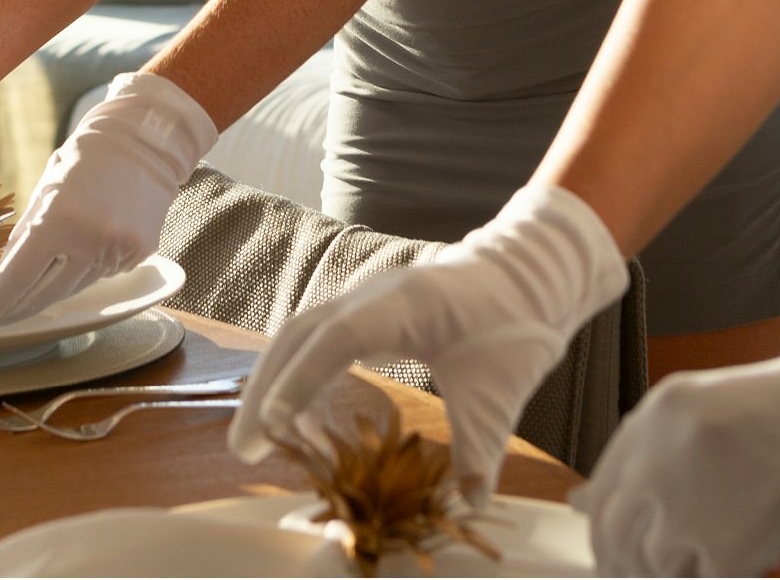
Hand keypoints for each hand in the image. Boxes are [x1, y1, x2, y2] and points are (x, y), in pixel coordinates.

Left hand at [0, 70, 214, 323]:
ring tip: (39, 282)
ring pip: (75, 287)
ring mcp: (119, 250)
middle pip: (45, 295)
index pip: (17, 279)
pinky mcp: (140, 252)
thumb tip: (4, 274)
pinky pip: (103, 273)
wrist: (144, 142)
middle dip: (18, 308)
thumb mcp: (45, 192)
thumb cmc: (86, 160)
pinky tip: (85, 250)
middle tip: (1, 314)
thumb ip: (25, 235)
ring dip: (53, 287)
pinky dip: (86, 270)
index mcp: (59, 221)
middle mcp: (91, 241)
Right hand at [228, 182, 625, 490]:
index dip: (302, 379)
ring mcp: (370, 298)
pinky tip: (296, 415)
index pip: (339, 337)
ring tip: (256, 439)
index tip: (273, 424)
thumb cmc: (518, 323)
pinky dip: (300, 372)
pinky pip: (322, 337)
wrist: (534, 273)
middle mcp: (377, 294)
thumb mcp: (503, 391)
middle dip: (268, 388)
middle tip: (245, 450)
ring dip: (276, 380)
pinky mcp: (373, 310)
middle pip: (303, 333)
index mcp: (407, 305)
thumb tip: (468, 507)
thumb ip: (482, 450)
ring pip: (305, 333)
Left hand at [574, 314, 779, 578]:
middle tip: (664, 569)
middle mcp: (662, 458)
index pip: (599, 495)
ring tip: (720, 551)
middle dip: (630, 566)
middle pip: (614, 541)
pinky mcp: (726, 547)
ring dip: (683, 572)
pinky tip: (750, 554)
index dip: (606, 533)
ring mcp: (691, 504)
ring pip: (655, 570)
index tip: (619, 550)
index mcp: (657, 415)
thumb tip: (581, 502)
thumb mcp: (707, 413)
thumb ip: (645, 454)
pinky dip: (723, 576)